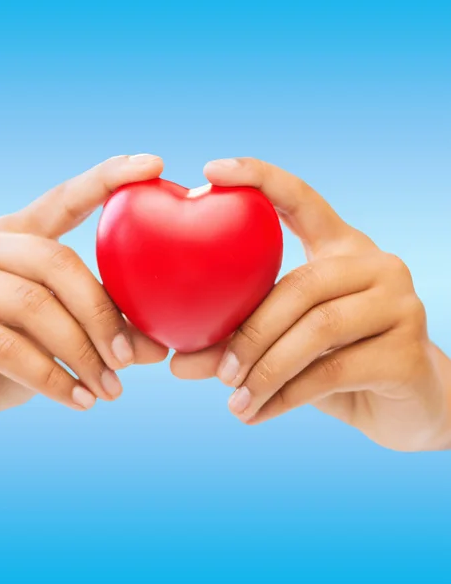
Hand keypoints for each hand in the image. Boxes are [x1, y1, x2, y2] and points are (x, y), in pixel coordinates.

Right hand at [0, 154, 167, 471]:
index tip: (153, 164)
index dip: (106, 179)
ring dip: (82, 354)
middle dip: (103, 316)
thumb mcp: (61, 341)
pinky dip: (52, 379)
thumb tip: (156, 348)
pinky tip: (79, 402)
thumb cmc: (6, 361)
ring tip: (109, 391)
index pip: (63, 199)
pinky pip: (8, 348)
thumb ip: (104, 334)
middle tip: (129, 359)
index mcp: (13, 236)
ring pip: (35, 306)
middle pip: (58, 262)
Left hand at [171, 157, 450, 451]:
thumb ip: (237, 345)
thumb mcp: (285, 346)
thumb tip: (175, 363)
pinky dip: (285, 396)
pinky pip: (331, 372)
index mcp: (342, 248)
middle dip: (250, 332)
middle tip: (216, 370)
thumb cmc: (336, 364)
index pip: (301, 198)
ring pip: (316, 330)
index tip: (211, 169)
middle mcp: (376, 264)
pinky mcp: (408, 351)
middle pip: (300, 284)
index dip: (259, 178)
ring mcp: (399, 304)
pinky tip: (257, 414)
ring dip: (265, 370)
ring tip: (234, 401)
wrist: (408, 405)